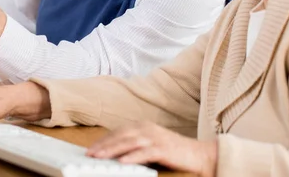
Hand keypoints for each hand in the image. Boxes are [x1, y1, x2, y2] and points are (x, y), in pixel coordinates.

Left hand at [87, 122, 216, 175]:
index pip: (118, 132)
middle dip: (104, 145)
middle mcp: (147, 128)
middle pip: (121, 135)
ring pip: (129, 143)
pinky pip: (145, 152)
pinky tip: (122, 162)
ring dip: (113, 150)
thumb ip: (134, 146)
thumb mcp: (150, 145)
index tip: (91, 149)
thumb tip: (114, 154)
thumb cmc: (173, 151)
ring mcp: (155, 137)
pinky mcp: (163, 148)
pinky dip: (132, 157)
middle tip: (90, 154)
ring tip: (100, 157)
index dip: (104, 140)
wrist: (198, 154)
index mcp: (143, 126)